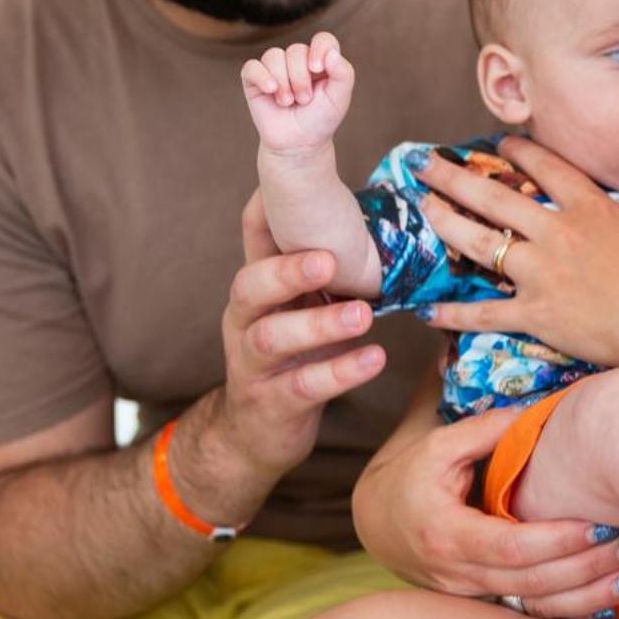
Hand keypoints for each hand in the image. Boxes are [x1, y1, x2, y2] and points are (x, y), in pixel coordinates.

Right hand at [188, 192, 388, 517]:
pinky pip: (304, 386)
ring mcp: (252, 364)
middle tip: (327, 260)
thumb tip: (364, 207)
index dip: (264, 210)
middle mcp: (245, 320)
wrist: (251, 435)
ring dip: (319, 324)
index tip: (286, 182)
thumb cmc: (288, 356)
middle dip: (287, 270)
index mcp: (256, 288)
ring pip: (274, 338)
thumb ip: (317, 269)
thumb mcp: (295, 308)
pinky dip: (340, 372)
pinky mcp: (271, 404)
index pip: (252, 240)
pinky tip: (374, 359)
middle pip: (250, 286)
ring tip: (363, 315)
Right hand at [241, 32, 354, 153]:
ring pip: (273, 56)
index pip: (322, 39)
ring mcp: (275, 68)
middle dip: (300, 78)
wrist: (298, 143)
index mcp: (321, 60)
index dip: (319, 49)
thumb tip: (331, 52)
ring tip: (287, 102)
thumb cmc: (320, 119)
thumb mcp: (339, 99)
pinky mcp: (254, 80)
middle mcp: (297, 60)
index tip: (317, 69)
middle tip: (304, 100)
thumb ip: (343, 73)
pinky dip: (261, 76)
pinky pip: (251, 67)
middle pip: (296, 50)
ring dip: (283, 81)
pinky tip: (271, 90)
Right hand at [353, 403, 618, 618]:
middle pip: (532, 581)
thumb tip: (541, 405)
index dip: (558, 539)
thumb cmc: (410, 471)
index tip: (601, 523)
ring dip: (588, 592)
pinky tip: (611, 595)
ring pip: (536, 604)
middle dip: (587, 568)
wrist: (375, 517)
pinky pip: (530, 609)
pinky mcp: (481, 599)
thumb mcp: (439, 441)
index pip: (511, 546)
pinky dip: (572, 606)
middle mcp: (458, 571)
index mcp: (447, 531)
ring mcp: (469, 592)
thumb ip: (488, 427)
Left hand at [410, 136, 618, 367]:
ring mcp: (543, 273)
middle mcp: (559, 233)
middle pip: (496, 197)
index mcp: (593, 209)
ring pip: (480, 243)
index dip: (519, 150)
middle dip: (455, 178)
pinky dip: (456, 312)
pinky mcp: (537, 314)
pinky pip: (487, 312)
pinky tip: (427, 309)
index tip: (499, 141)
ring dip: (446, 224)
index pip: (547, 168)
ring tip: (421, 210)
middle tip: (425, 164)